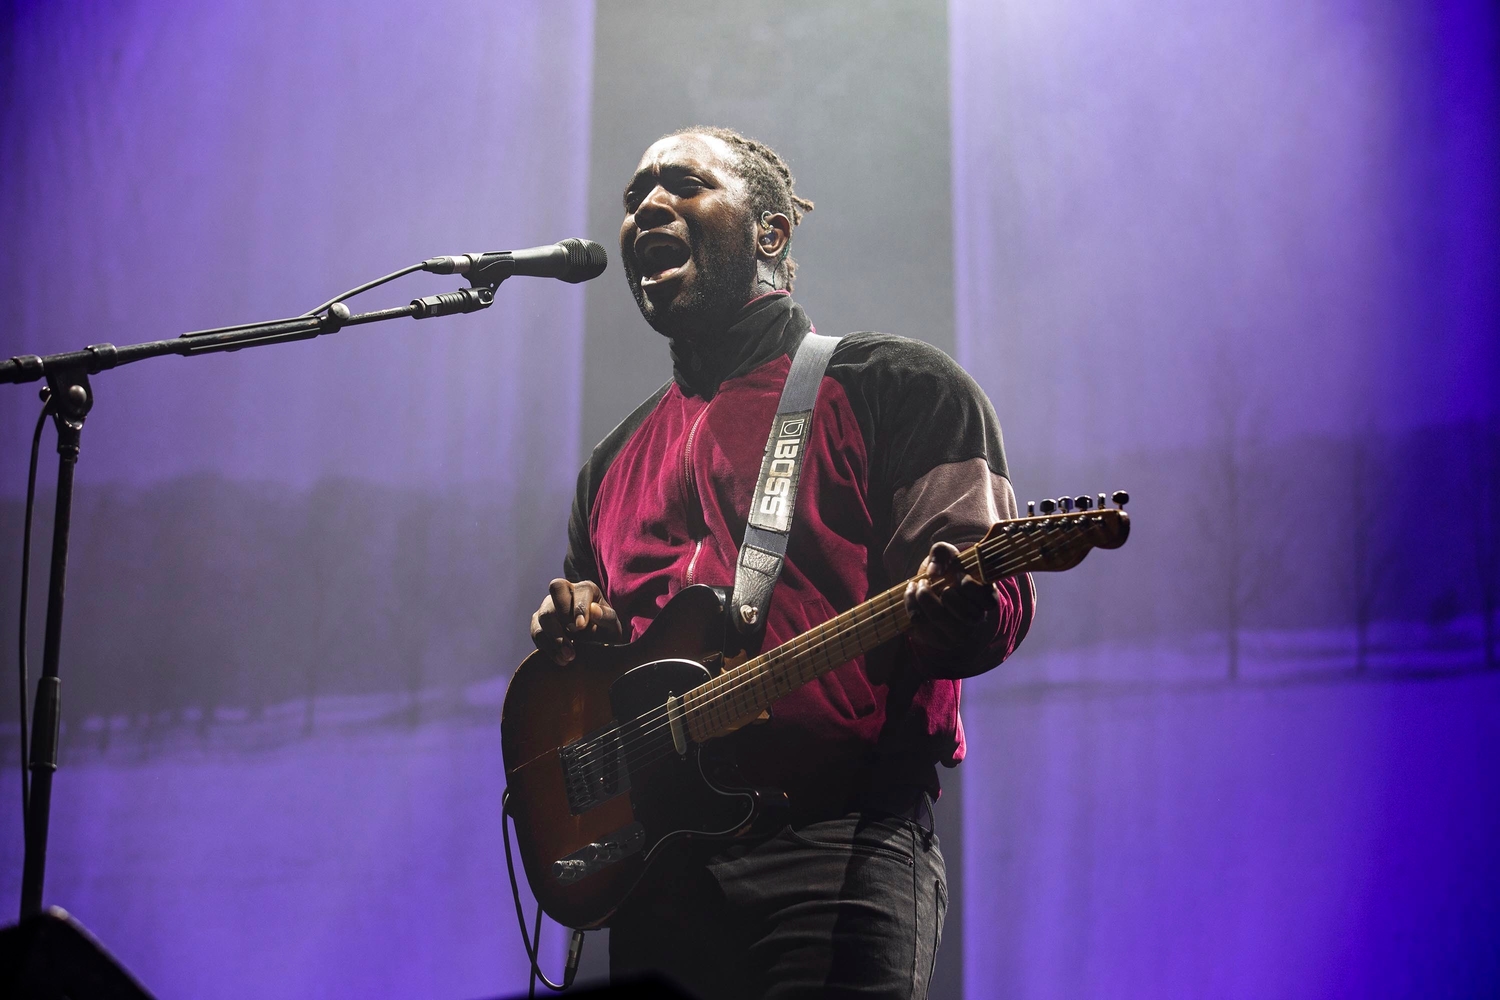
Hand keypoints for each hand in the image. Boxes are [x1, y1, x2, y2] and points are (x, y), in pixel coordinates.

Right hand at [531, 578, 622, 664]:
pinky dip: (548, 648)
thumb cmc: (605, 632)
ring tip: (569, 656)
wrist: (594, 647)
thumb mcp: (612, 627)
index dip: (579, 607)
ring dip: (555, 637)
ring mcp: (548, 607)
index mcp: (586, 590)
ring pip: (544, 615)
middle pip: (555, 588)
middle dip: (563, 613)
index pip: (579, 591)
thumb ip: (607, 617)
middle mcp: (564, 593)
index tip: (581, 626)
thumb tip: (594, 610)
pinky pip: (537, 632)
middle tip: (574, 634)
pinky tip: (561, 660)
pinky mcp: (538, 624)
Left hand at [905, 542, 998, 659]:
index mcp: (987, 601)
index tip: (958, 574)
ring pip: (939, 618)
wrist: (934, 591)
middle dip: (943, 592)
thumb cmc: (948, 572)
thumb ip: (942, 552)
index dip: (969, 586)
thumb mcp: (949, 556)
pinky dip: (911, 605)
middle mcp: (976, 621)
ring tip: (919, 584)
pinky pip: (921, 624)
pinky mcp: (936, 640)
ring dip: (923, 597)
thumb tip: (934, 572)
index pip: (988, 602)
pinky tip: (910, 593)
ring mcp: (957, 634)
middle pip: (963, 614)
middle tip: (929, 580)